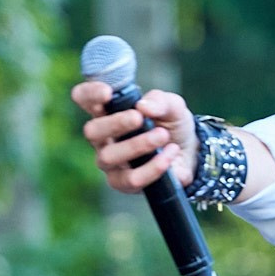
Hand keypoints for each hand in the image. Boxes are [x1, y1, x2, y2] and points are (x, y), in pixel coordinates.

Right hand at [72, 81, 197, 193]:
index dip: (90, 94)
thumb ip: (160, 101)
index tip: (108, 93)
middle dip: (115, 123)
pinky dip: (153, 166)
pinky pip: (131, 179)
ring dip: (137, 145)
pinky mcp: (124, 183)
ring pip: (108, 156)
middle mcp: (103, 137)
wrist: (189, 153)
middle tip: (138, 118)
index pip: (85, 99)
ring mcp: (111, 161)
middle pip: (91, 131)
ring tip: (162, 136)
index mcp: (108, 111)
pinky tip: (170, 152)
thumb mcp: (172, 106)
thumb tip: (143, 106)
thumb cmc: (171, 125)